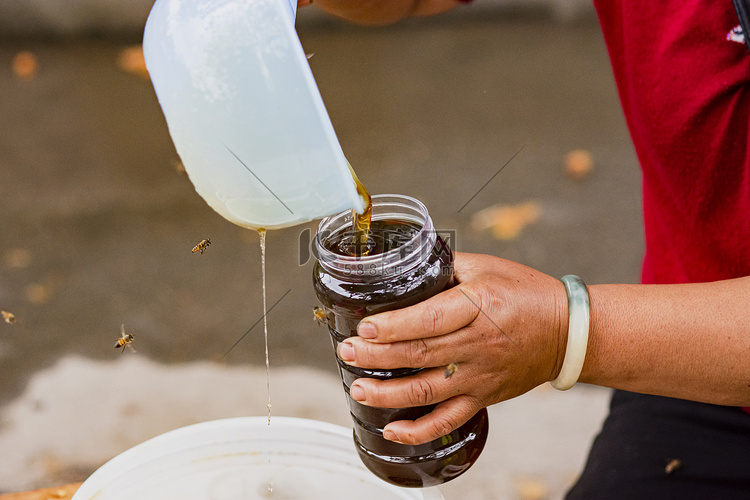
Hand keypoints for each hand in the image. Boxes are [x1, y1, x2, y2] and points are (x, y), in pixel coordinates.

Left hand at [336, 252, 567, 444]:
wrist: (567, 332)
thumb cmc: (525, 293)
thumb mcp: (487, 266)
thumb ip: (445, 267)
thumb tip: (405, 265)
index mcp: (478, 306)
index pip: (430, 319)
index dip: (394, 326)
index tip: (364, 327)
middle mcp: (478, 344)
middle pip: (420, 354)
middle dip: (376, 356)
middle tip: (346, 353)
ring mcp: (480, 375)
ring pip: (427, 390)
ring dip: (388, 393)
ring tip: (357, 388)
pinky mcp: (483, 397)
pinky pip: (449, 420)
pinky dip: (419, 430)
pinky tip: (391, 429)